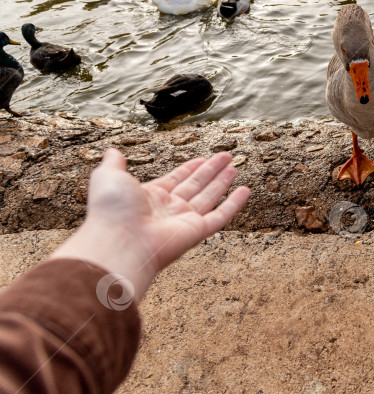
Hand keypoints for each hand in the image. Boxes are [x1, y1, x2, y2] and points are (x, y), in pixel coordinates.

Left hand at [51, 149, 249, 299]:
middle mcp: (169, 209)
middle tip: (226, 156)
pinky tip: (245, 190)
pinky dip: (234, 204)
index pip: (176, 179)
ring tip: (235, 166)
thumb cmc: (112, 211)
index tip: (202, 158)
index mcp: (150, 197)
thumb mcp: (108, 177)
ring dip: (223, 182)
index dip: (190, 167)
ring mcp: (184, 221)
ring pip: (210, 197)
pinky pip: (221, 216)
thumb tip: (112, 151)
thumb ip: (113, 163)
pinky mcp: (198, 232)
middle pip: (196, 186)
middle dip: (211, 170)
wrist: (120, 242)